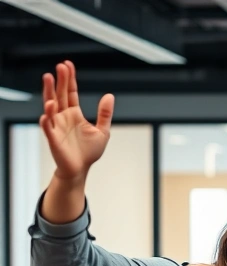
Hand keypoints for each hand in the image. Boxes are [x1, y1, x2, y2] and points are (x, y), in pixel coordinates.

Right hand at [39, 61, 114, 181]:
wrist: (80, 169)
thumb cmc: (89, 151)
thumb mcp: (103, 131)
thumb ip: (105, 114)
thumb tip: (109, 96)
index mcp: (74, 114)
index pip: (70, 92)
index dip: (70, 79)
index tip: (68, 64)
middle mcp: (63, 117)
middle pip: (60, 95)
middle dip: (60, 81)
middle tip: (60, 66)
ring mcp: (57, 127)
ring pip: (51, 107)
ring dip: (49, 93)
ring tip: (49, 79)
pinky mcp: (54, 139)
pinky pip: (48, 127)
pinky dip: (47, 119)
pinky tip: (48, 109)